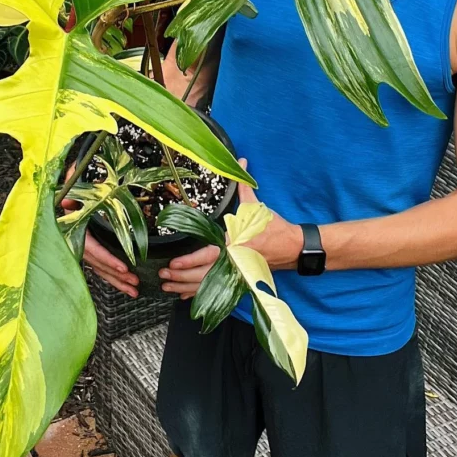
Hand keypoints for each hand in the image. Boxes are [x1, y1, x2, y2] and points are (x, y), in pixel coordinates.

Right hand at [60, 194, 139, 297]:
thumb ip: (73, 201)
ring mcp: (86, 254)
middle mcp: (81, 248)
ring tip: (134, 289)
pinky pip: (102, 270)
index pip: (95, 250)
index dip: (108, 260)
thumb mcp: (75, 199)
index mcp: (77, 235)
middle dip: (117, 276)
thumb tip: (65, 202)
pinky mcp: (91, 257)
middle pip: (101, 265)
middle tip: (134, 281)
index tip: (123, 268)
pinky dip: (114, 279)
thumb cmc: (75, 202)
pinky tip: (125, 286)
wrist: (67, 206)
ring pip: (102, 271)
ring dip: (118, 282)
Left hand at [159, 157, 304, 297]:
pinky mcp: (240, 281)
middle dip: (181, 277)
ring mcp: (237, 274)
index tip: (174, 263)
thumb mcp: (257, 207)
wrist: (293, 247)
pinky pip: (216, 291)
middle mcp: (234, 262)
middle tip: (163, 275)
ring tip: (168, 286)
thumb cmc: (274, 227)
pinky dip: (199, 294)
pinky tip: (185, 294)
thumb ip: (243, 188)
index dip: (190, 261)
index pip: (209, 256)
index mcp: (235, 244)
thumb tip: (241, 162)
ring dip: (186, 287)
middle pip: (203, 275)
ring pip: (208, 286)